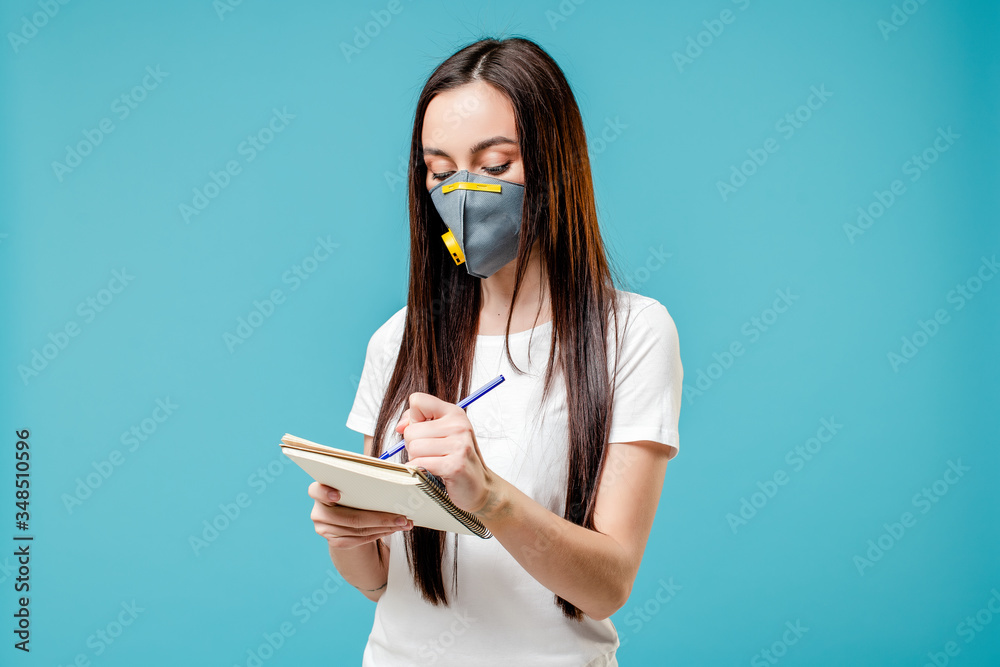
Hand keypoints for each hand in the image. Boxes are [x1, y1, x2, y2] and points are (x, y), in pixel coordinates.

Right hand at [307, 481, 412, 549]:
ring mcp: (325, 529)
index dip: (325, 492)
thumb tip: (395, 475)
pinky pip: (360, 540)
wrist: (345, 513)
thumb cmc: (353, 492)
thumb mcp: (354, 484)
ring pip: (358, 530)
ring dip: (385, 527)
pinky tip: (392, 528)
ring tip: (404, 523)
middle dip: (380, 517)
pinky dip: (379, 533)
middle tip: (402, 517)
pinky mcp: (335, 542)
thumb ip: (362, 479)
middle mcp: (319, 512)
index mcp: (319, 491)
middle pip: (350, 517)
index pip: (315, 490)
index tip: (338, 494)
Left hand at [396, 392, 495, 514]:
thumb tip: (400, 427)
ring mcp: (458, 445)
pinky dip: (419, 470)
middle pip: (411, 430)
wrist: (478, 486)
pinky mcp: (454, 465)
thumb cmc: (455, 459)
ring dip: (417, 460)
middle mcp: (458, 426)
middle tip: (431, 454)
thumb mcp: (440, 433)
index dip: (413, 418)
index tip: (424, 431)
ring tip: (433, 463)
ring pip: (413, 448)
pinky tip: (433, 472)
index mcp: (454, 413)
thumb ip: (416, 422)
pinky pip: (419, 464)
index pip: (417, 401)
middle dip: (414, 445)